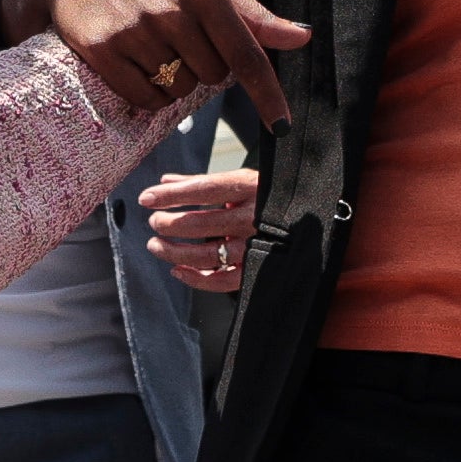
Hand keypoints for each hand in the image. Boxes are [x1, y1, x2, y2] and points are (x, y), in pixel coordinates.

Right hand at [40, 0, 306, 125]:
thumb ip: (253, 14)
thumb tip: (303, 37)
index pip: (246, 54)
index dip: (267, 94)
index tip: (282, 125)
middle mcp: (171, 12)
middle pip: (212, 76)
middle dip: (205, 65)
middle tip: (181, 35)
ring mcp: (135, 32)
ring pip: (178, 89)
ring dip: (175, 78)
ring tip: (154, 43)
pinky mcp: (102, 49)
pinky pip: (144, 97)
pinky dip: (149, 91)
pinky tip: (138, 62)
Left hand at [142, 165, 259, 295]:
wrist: (314, 219)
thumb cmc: (270, 197)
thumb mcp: (241, 181)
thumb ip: (201, 182)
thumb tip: (165, 181)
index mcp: (251, 187)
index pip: (203, 189)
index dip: (171, 195)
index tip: (146, 198)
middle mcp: (255, 217)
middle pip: (201, 223)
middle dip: (169, 223)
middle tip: (153, 223)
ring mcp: (256, 245)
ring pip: (207, 254)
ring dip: (175, 252)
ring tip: (156, 245)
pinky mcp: (257, 269)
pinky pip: (222, 280)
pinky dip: (196, 279)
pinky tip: (177, 270)